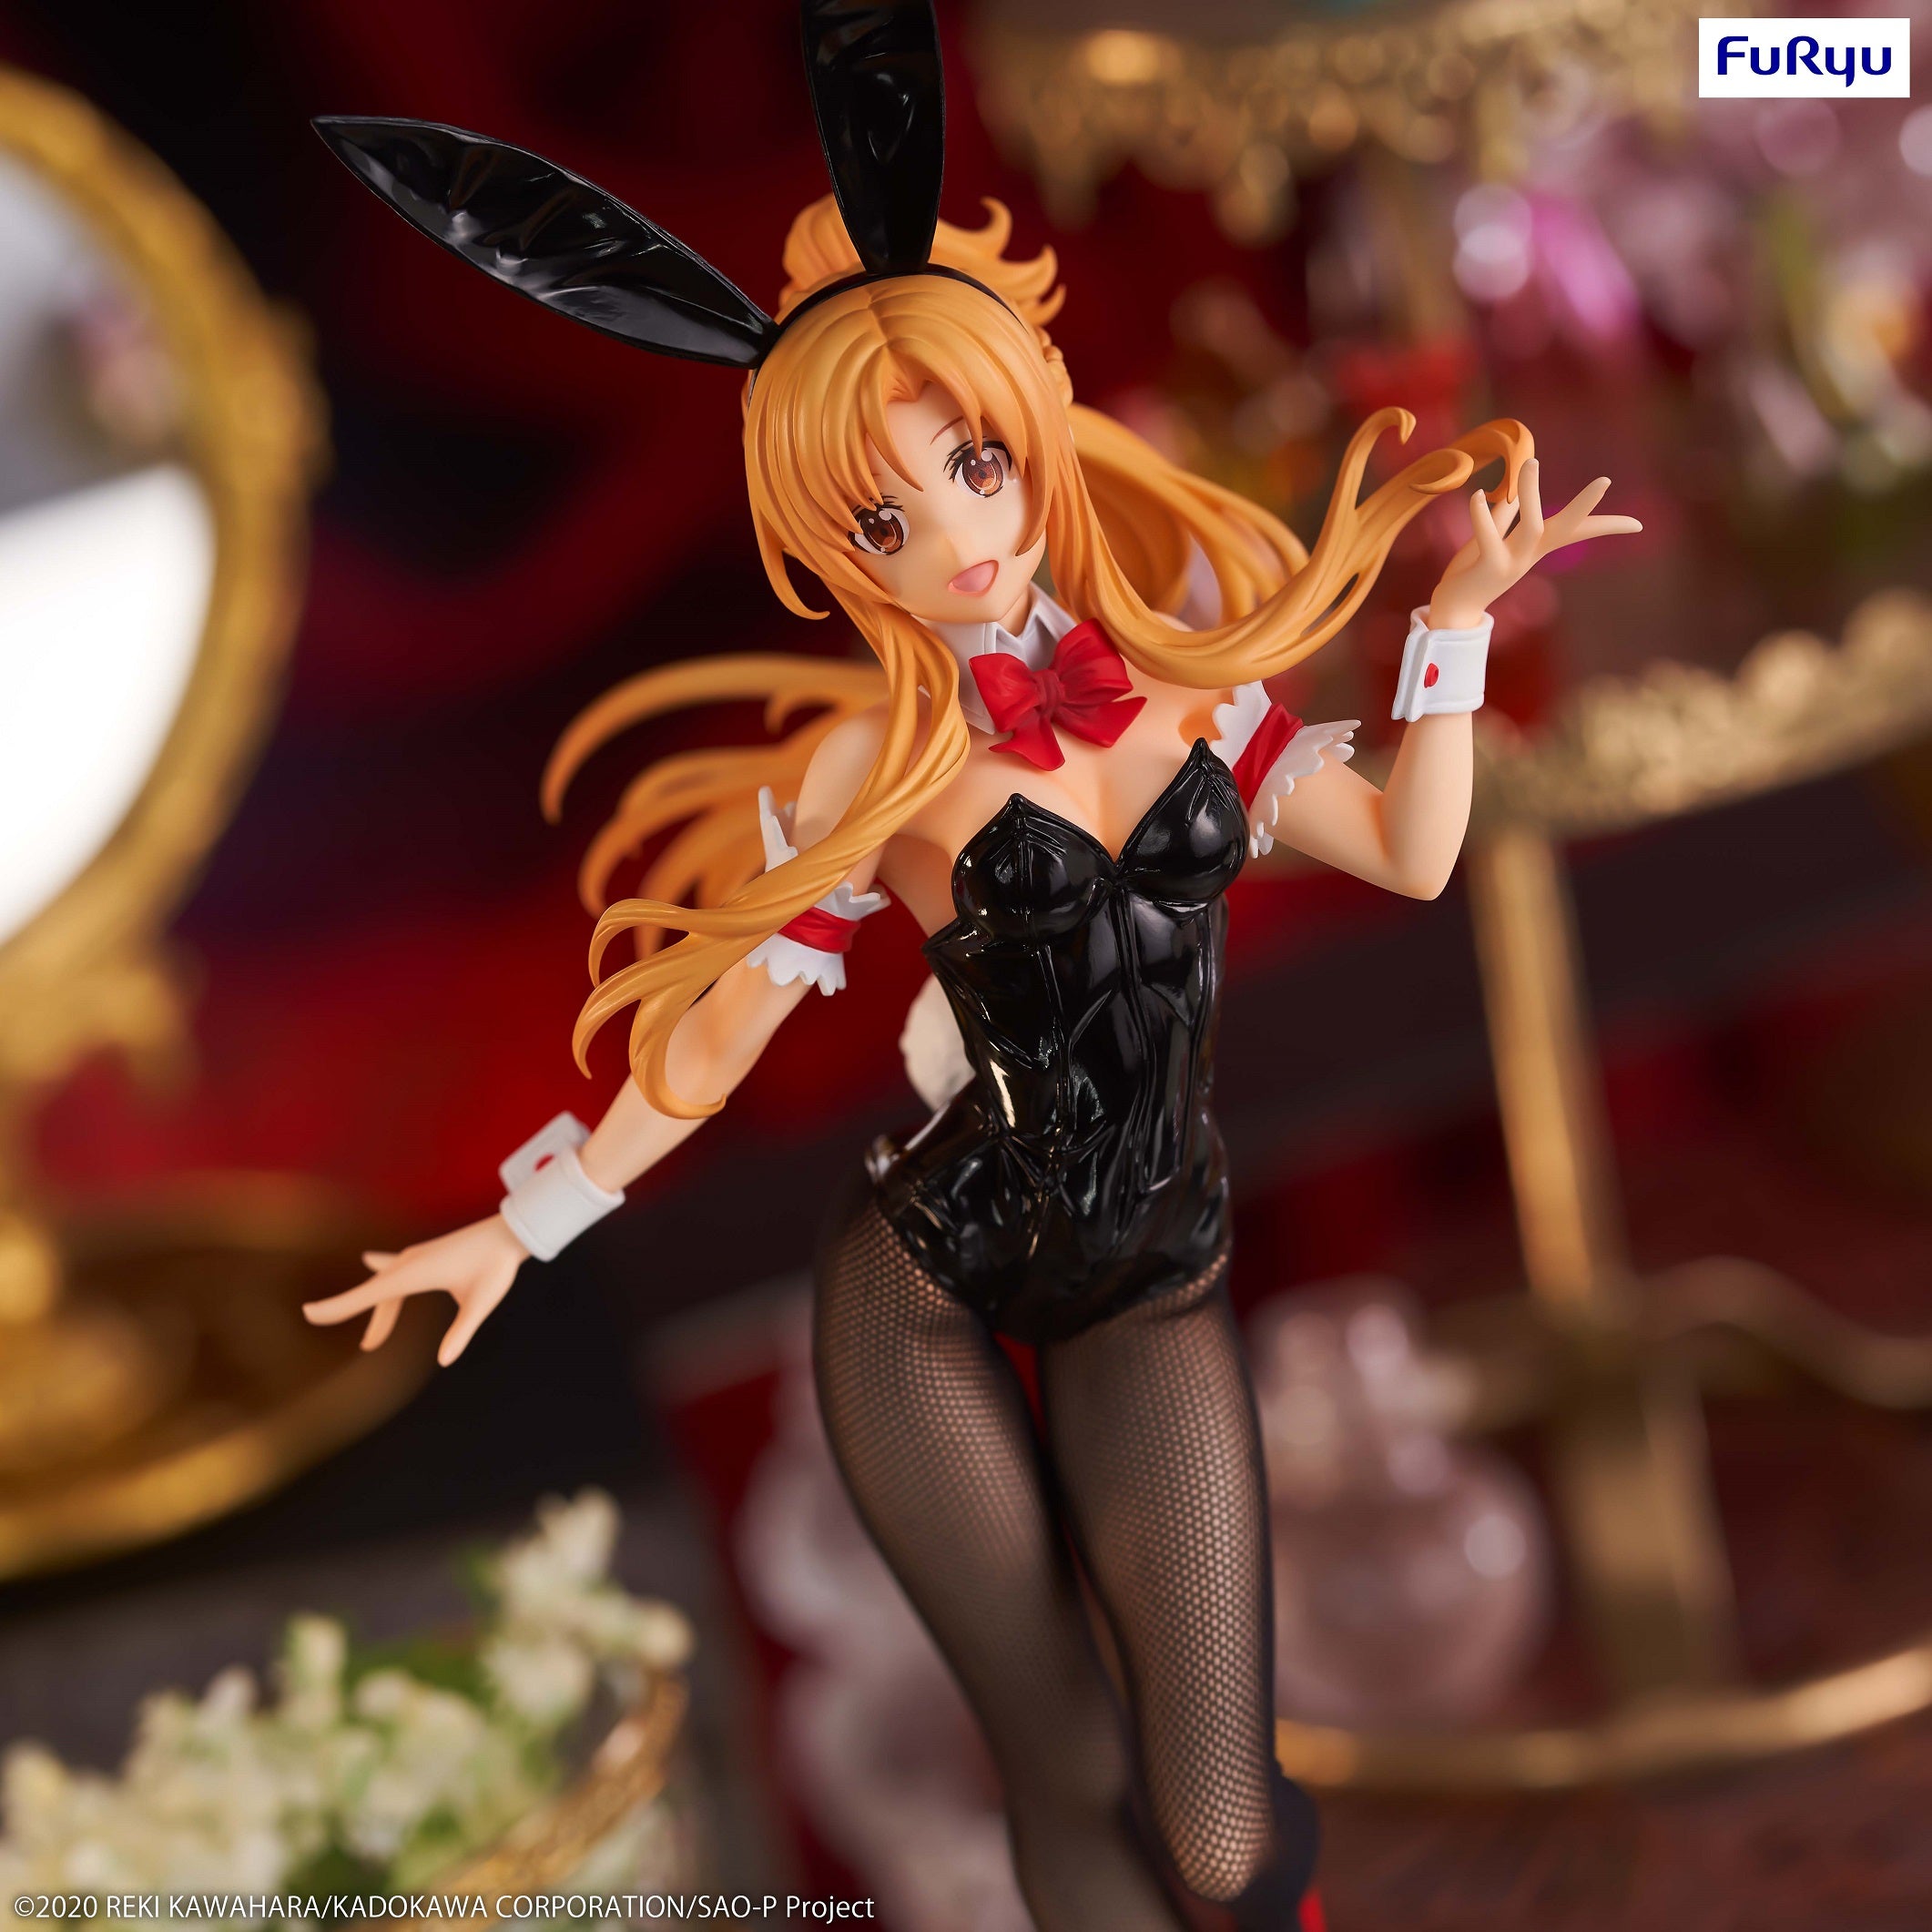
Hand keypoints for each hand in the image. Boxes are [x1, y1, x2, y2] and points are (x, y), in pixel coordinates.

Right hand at [302, 1214, 529, 1366]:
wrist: (511, 1231)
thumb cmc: (496, 1265)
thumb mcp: (481, 1302)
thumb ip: (462, 1331)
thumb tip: (445, 1361)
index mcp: (414, 1273)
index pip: (368, 1296)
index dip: (337, 1307)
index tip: (307, 1314)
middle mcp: (408, 1262)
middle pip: (375, 1295)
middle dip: (359, 1318)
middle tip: (363, 1349)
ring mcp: (416, 1256)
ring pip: (386, 1286)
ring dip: (378, 1310)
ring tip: (372, 1340)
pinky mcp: (426, 1254)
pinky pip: (394, 1270)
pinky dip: (380, 1275)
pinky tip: (371, 1262)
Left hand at [1426, 459, 1640, 630]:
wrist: (1453, 609)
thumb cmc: (1473, 571)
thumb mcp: (1492, 540)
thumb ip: (1503, 517)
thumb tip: (1512, 493)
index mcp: (1536, 547)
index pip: (1578, 533)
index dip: (1607, 526)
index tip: (1639, 525)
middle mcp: (1530, 554)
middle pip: (1566, 528)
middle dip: (1585, 507)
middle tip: (1605, 481)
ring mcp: (1512, 562)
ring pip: (1532, 527)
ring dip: (1532, 494)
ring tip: (1531, 462)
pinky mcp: (1488, 567)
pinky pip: (1490, 539)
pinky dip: (1483, 516)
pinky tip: (1477, 495)